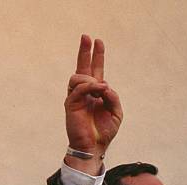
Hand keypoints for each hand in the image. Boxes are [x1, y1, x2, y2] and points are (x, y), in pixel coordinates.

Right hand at [65, 35, 122, 170]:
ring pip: (78, 77)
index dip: (97, 56)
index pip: (95, 70)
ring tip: (100, 88)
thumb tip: (103, 85)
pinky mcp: (70, 104)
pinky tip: (99, 89)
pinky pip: (79, 88)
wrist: (94, 147)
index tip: (98, 41)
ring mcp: (76, 97)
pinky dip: (90, 87)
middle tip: (86, 36)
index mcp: (95, 93)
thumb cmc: (104, 131)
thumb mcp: (116, 111)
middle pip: (82, 67)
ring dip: (92, 79)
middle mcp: (84, 93)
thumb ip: (112, 96)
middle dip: (84, 51)